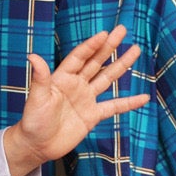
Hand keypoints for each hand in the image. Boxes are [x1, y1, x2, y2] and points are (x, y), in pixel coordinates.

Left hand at [3, 27, 147, 175]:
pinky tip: (143, 97)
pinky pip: (114, 107)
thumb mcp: (36, 98)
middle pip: (97, 61)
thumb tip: (32, 56)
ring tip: (135, 50)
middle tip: (122, 30)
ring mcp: (86, 99)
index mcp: (62, 77)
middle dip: (110, 46)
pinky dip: (129, 103)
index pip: (80, 57)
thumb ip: (40, 78)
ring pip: (107, 78)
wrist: (38, 146)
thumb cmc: (33, 120)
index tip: (104, 33)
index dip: (92, 45)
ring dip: (121, 65)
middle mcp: (77, 84)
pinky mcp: (93, 116)